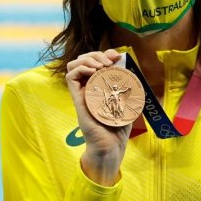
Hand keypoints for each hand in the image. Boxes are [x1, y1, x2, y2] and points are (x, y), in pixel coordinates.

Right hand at [66, 49, 131, 185]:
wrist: (110, 146)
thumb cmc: (118, 127)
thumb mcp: (127, 102)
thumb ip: (126, 87)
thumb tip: (129, 69)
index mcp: (98, 86)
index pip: (95, 62)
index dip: (104, 54)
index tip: (116, 56)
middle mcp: (87, 87)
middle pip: (83, 60)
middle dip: (96, 54)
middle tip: (109, 61)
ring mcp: (81, 92)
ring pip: (74, 65)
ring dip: (87, 59)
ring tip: (101, 66)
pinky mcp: (77, 99)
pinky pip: (70, 77)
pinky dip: (80, 68)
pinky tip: (93, 72)